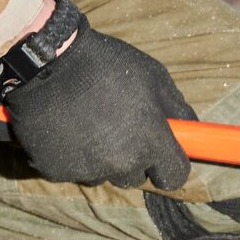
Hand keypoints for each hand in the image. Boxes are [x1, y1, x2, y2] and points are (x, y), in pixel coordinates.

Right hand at [0, 0, 195, 188]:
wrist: (47, 62)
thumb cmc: (107, 65)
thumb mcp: (155, 77)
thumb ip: (178, 109)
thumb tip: (192, 132)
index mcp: (150, 142)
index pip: (175, 177)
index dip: (170, 164)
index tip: (164, 153)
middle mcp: (121, 164)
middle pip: (137, 177)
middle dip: (134, 157)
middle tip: (119, 126)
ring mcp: (87, 170)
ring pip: (104, 174)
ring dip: (102, 157)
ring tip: (89, 122)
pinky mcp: (57, 172)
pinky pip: (73, 170)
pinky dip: (72, 155)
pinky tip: (67, 128)